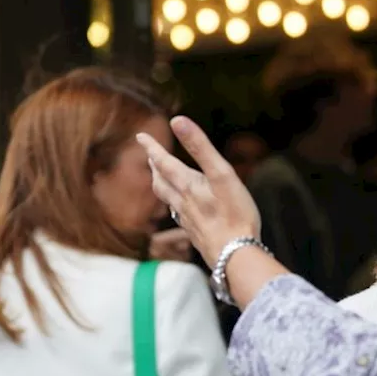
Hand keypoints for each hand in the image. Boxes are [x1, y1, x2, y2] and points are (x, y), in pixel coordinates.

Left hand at [136, 116, 261, 267]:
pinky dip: (176, 208)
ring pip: (168, 201)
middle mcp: (183, 203)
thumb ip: (200, 147)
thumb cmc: (234, 214)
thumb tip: (177, 120)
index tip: (140, 136)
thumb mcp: (221, 174)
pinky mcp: (197, 236)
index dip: (152, 148)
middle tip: (150, 156)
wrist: (235, 255)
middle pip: (161, 182)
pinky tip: (183, 212)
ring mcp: (189, 221)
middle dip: (155, 167)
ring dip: (162, 187)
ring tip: (161, 180)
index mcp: (188, 185)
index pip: (163, 162)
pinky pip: (180, 218)